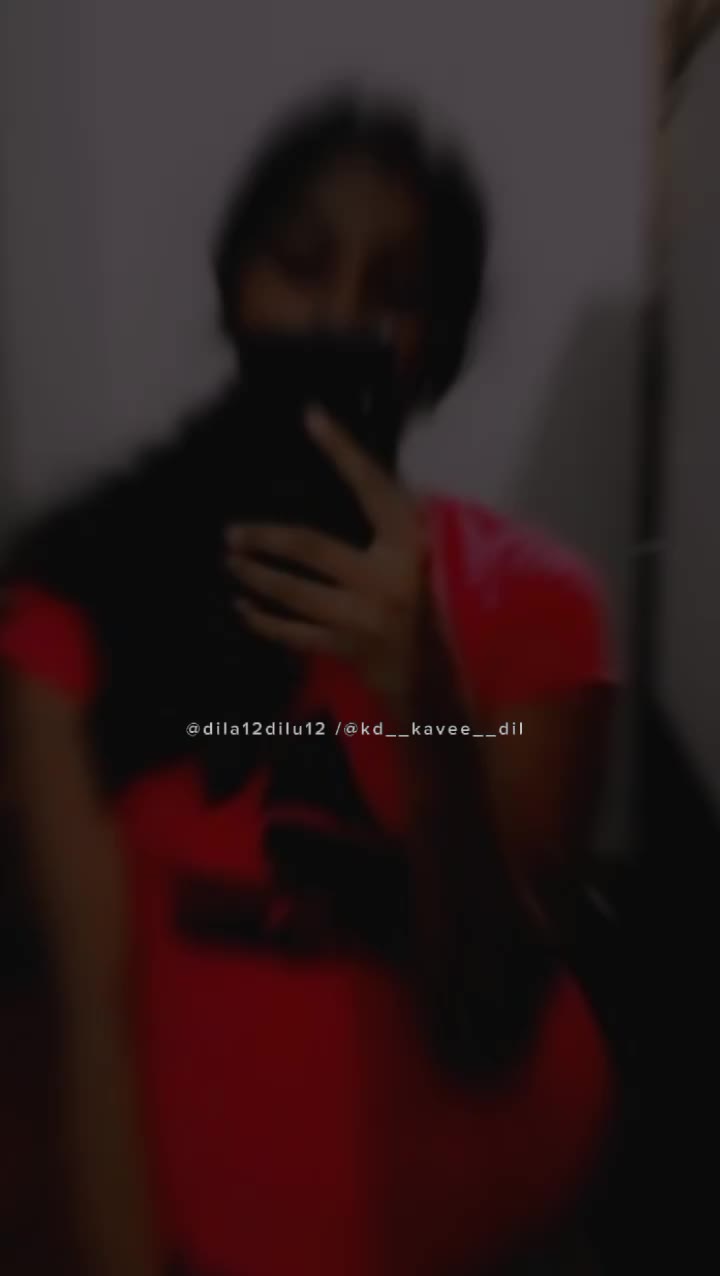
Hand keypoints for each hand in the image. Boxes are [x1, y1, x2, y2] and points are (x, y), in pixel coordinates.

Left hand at [224, 407, 430, 714]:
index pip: (372, 488)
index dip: (343, 451)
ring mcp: (363, 618)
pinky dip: (265, 622)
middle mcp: (385, 578)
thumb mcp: (431, 555)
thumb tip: (362, 479)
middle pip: (311, 548)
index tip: (312, 417)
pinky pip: (295, 634)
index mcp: (410, 544)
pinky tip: (243, 609)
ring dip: (257, 577)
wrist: (444, 675)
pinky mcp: (348, 649)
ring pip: (295, 592)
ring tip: (232, 563)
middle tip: (232, 532)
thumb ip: (399, 523)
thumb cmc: (438, 604)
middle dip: (267, 538)